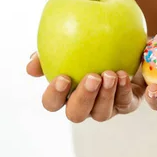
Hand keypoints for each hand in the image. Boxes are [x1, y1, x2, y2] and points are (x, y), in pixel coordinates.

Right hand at [26, 52, 145, 122]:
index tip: (63, 77)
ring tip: (110, 74)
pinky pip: (125, 103)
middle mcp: (84, 104)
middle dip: (83, 98)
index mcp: (65, 93)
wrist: (122, 45)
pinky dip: (123, 90)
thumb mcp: (69, 42)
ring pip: (101, 113)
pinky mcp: (126, 104)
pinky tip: (123, 75)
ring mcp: (105, 107)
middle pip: (76, 114)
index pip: (52, 102)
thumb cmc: (89, 44)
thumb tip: (31, 64)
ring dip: (105, 94)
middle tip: (92, 77)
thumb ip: (48, 51)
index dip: (55, 95)